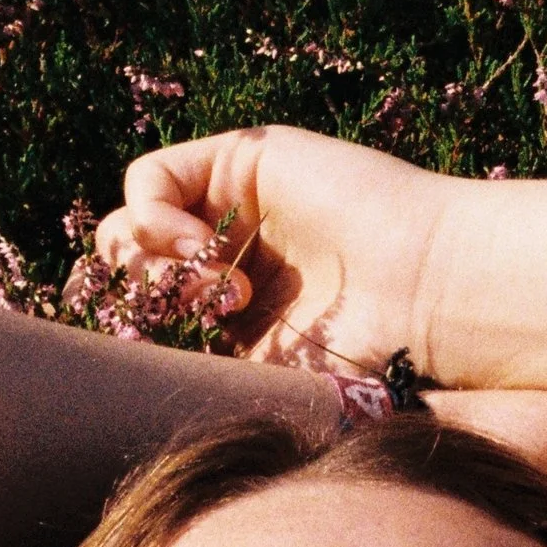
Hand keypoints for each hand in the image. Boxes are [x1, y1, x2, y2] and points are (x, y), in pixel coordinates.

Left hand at [93, 124, 457, 381]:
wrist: (425, 296)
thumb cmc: (369, 353)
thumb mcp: (264, 377)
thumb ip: (197, 369)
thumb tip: (120, 389)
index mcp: (231, 312)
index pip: (142, 308)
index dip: (131, 327)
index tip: (162, 355)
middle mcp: (228, 252)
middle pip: (126, 263)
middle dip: (143, 296)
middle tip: (202, 319)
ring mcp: (232, 202)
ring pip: (130, 221)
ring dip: (154, 262)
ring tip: (217, 291)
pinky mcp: (242, 157)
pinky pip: (150, 179)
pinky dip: (155, 217)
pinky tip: (201, 249)